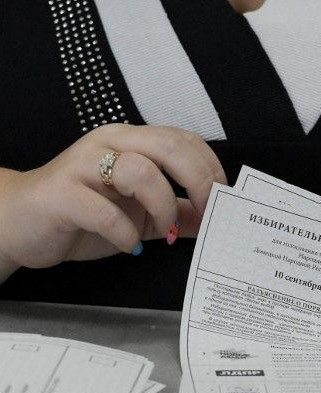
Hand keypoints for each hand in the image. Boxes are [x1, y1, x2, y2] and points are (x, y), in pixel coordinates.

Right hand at [0, 123, 224, 276]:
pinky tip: (128, 245)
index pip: (184, 140)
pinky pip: (103, 210)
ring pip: (140, 171)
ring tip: (161, 230)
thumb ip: (177, 214)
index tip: (221, 199)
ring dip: (162, 205)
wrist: (20, 223)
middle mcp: (110, 145)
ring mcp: (84, 166)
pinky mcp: (62, 193)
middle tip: (206, 211)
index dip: (210, 169)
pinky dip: (124, 232)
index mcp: (132, 143)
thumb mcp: (141, 214)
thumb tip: (213, 220)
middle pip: (169, 146)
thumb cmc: (83, 214)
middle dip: (198, 181)